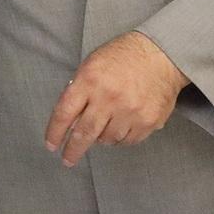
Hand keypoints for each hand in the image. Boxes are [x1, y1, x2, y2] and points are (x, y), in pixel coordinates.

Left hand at [43, 31, 188, 166]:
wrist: (161, 54)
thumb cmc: (123, 58)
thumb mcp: (92, 65)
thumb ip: (79, 90)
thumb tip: (68, 121)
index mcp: (90, 80)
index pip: (64, 113)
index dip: (55, 132)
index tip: (52, 144)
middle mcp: (109, 97)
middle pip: (84, 133)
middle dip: (73, 150)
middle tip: (68, 159)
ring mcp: (130, 110)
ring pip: (107, 139)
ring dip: (102, 136)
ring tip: (107, 122)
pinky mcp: (148, 120)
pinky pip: (127, 140)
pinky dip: (121, 136)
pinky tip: (123, 123)